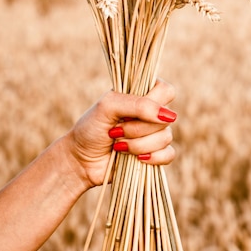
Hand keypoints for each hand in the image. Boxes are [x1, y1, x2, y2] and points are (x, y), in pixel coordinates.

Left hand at [61, 80, 175, 190]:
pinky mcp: (156, 154)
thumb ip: (137, 105)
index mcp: (142, 94)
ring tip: (118, 146)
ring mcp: (155, 134)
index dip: (153, 104)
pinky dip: (153, 158)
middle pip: (167, 117)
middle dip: (138, 128)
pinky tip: (136, 159)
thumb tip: (167, 115)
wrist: (81, 159)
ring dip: (139, 145)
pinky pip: (169, 154)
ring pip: (166, 137)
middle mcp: (152, 113)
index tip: (131, 112)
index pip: (166, 91)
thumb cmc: (91, 128)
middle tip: (116, 130)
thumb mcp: (108, 107)